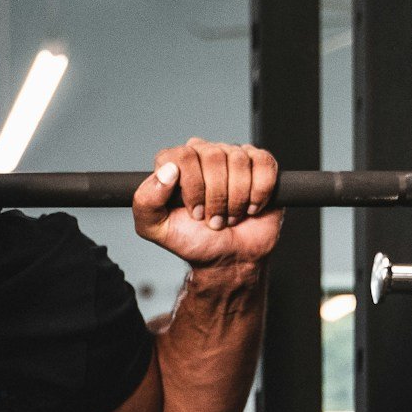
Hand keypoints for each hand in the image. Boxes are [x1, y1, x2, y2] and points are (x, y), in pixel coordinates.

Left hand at [133, 140, 281, 267]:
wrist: (229, 258)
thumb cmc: (194, 241)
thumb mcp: (157, 229)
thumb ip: (146, 202)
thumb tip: (166, 172)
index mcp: (177, 163)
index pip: (183, 156)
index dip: (192, 187)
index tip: (194, 213)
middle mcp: (204, 153)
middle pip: (213, 157)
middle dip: (216, 197)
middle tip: (213, 219)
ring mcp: (234, 156)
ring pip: (239, 161)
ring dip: (236, 200)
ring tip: (230, 216)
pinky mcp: (261, 164)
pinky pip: (264, 164)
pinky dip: (259, 192)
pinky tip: (251, 208)